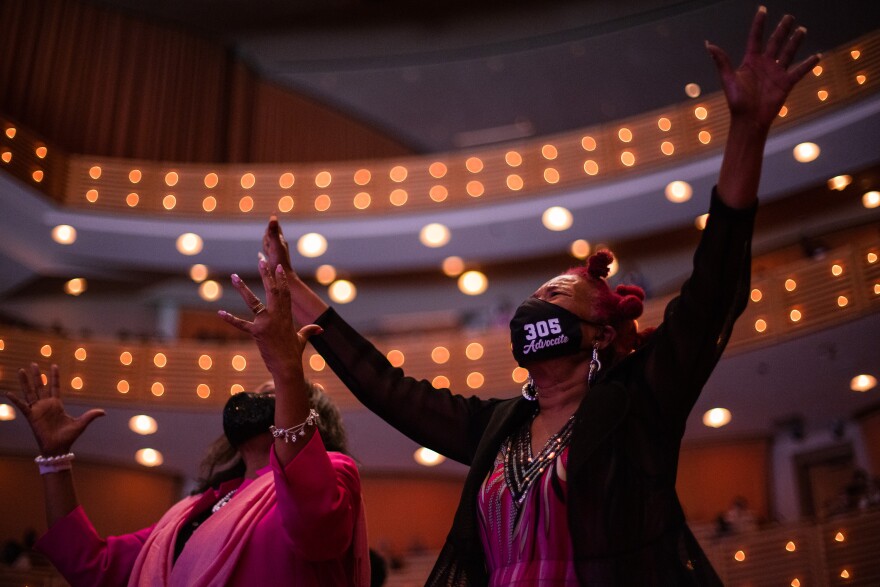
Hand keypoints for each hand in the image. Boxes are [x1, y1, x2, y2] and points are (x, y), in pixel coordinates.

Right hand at [6, 364, 104, 455]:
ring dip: (25, 382)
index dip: (54, 376)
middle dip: (37, 375)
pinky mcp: (31, 417)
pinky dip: (16, 400)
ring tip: (21, 370)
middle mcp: (46, 405)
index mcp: (57, 404)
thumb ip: (90, 416)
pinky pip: (22, 406)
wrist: (58, 448)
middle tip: (33, 363)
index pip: (55, 387)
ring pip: (30, 392)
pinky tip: (8, 392)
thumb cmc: (68, 437)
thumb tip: (104, 412)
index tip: (54, 365)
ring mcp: (38, 410)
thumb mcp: (81, 423)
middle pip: (40, 386)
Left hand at [219, 260, 321, 381]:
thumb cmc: (294, 354)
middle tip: (261, 261)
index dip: (280, 279)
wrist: (288, 367)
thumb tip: (321, 328)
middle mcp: (277, 315)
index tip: (277, 267)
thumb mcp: (302, 339)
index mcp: (286, 315)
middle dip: (266, 274)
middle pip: (272, 290)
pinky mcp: (257, 332)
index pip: (284, 292)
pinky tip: (220, 312)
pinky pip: (241, 325)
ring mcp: (266, 323)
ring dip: (242, 288)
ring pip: (253, 302)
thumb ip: (310, 331)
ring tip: (234, 276)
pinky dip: (230, 319)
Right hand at [262, 215, 294, 276]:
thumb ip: (274, 231)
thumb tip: (273, 217)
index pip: (276, 228)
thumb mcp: (275, 244)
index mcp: (280, 241)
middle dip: (268, 233)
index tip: (274, 212)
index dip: (274, 221)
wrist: (283, 278)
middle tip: (270, 232)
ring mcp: (275, 255)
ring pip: (268, 245)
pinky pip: (266, 255)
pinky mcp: (271, 262)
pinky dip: (263, 253)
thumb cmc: (279, 261)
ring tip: (267, 244)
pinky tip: (260, 256)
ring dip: (266, 242)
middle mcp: (278, 247)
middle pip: (271, 236)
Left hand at [706, 7, 819, 129]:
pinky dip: (808, 64)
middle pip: (775, 42)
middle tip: (789, 17)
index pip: (755, 38)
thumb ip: (721, 61)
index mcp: (750, 61)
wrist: (749, 119)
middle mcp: (765, 64)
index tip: (763, 9)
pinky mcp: (786, 83)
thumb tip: (708, 44)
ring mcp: (776, 73)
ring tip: (802, 29)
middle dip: (782, 29)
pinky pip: (799, 71)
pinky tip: (817, 56)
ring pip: (788, 52)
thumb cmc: (737, 101)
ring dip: (795, 41)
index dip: (759, 24)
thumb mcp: (728, 79)